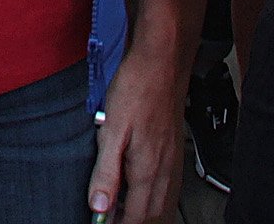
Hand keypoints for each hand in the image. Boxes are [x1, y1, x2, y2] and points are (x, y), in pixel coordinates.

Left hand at [89, 43, 183, 221]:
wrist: (161, 64)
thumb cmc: (135, 91)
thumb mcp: (111, 131)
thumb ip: (106, 173)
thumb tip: (99, 207)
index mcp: (148, 172)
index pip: (136, 219)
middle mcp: (165, 173)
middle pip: (152, 218)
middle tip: (109, 219)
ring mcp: (173, 164)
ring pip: (162, 206)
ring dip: (143, 215)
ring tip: (120, 211)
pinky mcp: (174, 154)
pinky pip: (167, 191)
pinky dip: (153, 201)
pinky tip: (138, 192)